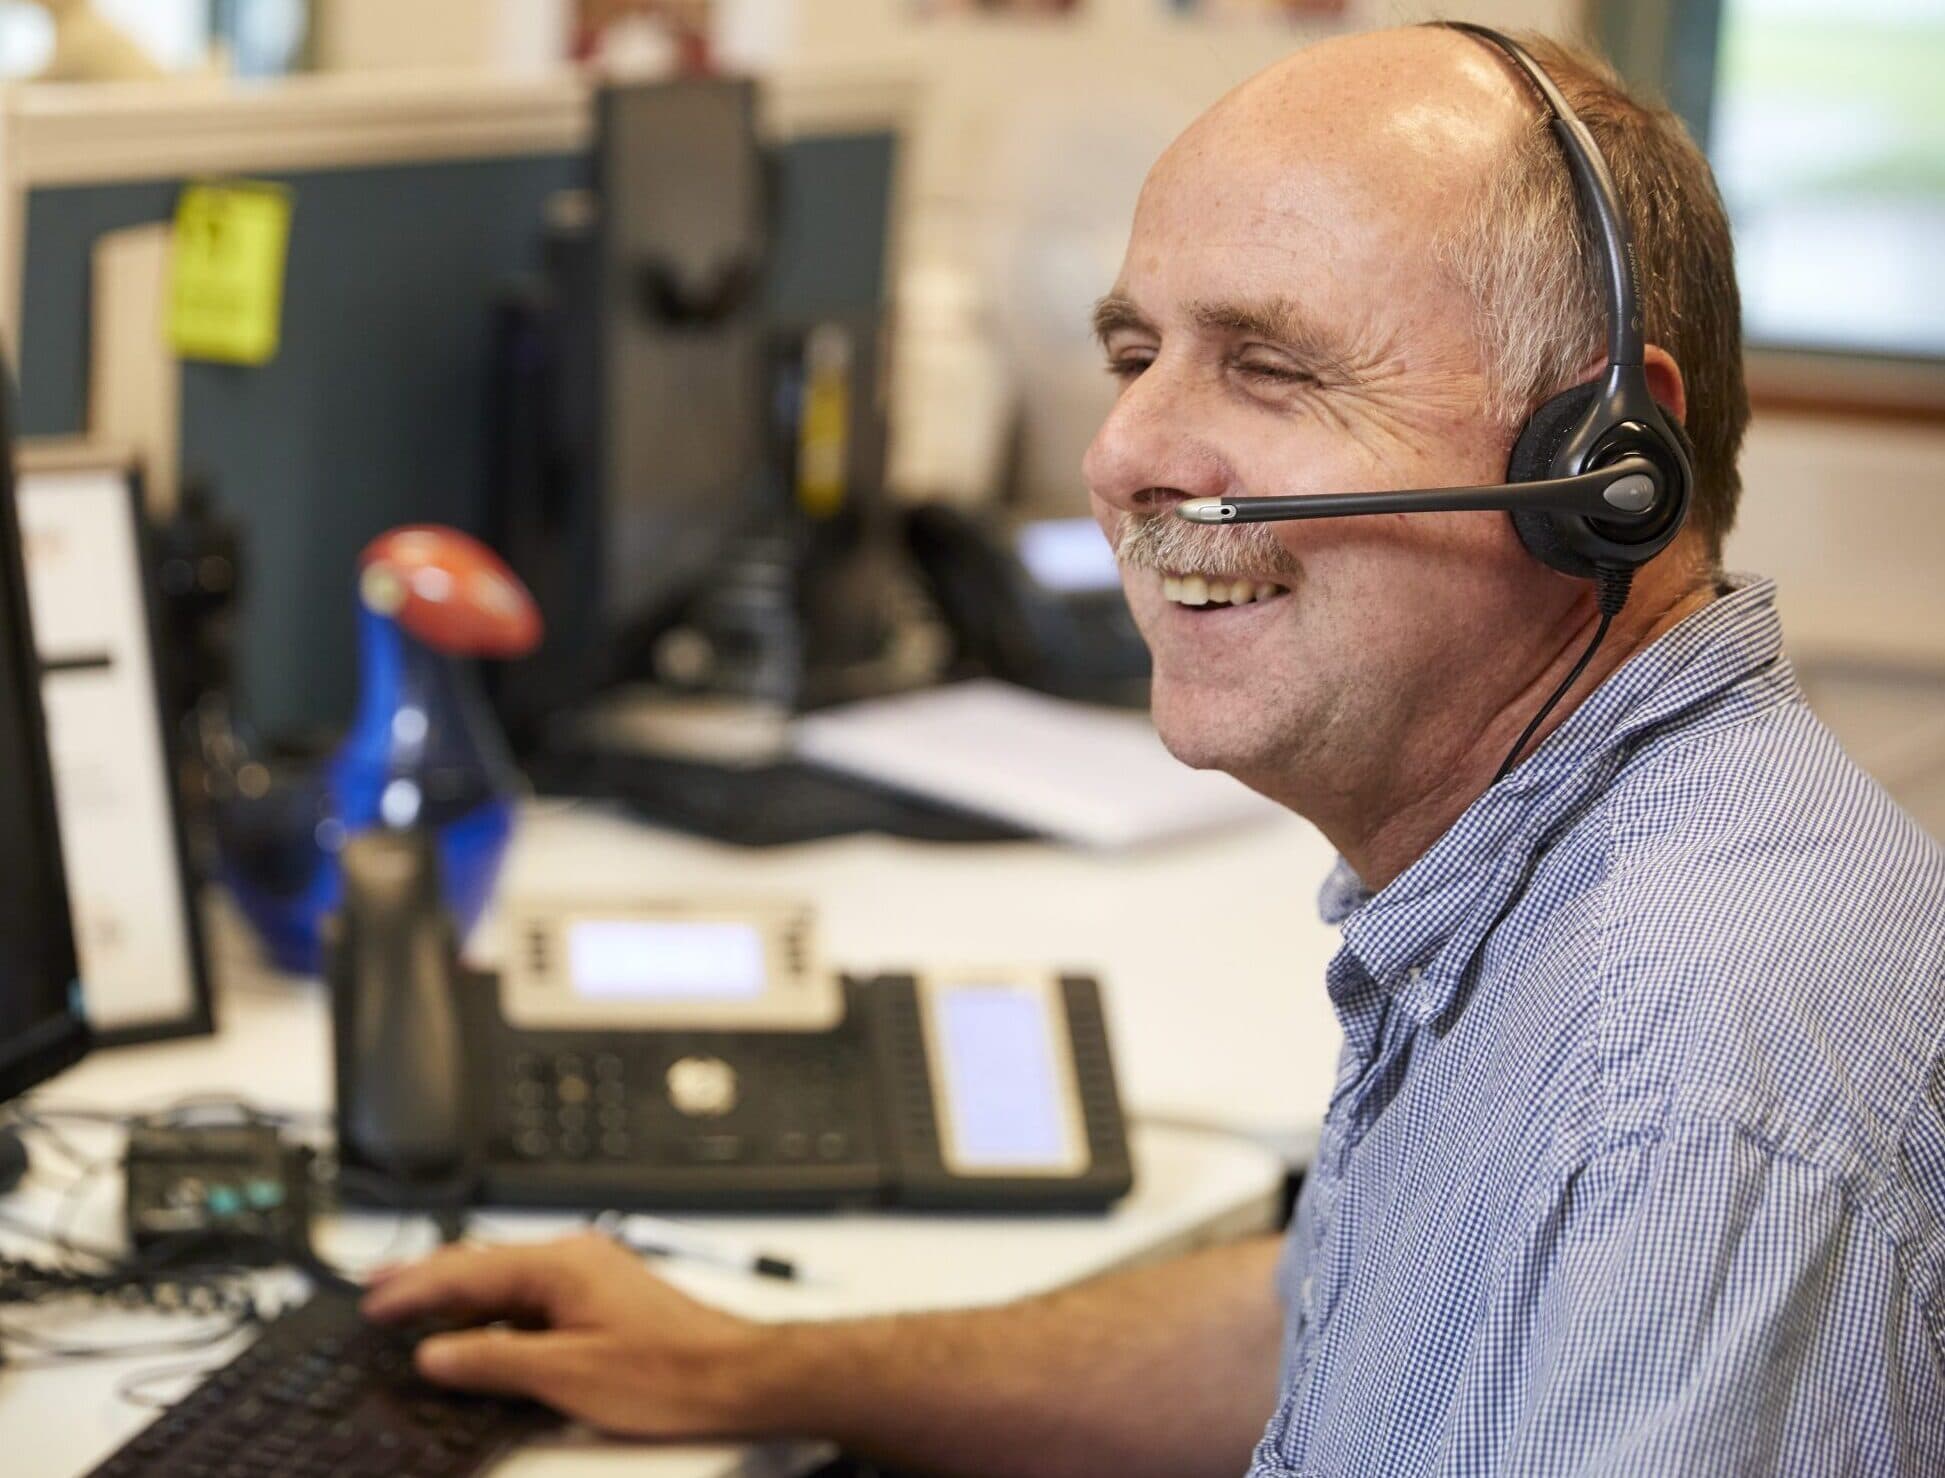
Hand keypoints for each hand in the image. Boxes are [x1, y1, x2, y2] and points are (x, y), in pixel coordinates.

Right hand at [360, 1231, 768, 1436]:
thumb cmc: (670, 1372)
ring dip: (459, 1299)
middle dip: (426, 1282)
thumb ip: (493, 1361)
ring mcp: (589, 1276)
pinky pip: (531, 1298)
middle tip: (376, 1295)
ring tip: (412, 1314)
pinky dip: (494, 1314)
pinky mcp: (601, 1298)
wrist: (735, 1375)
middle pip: (483, 1266)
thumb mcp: (565, 1374)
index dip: (413, 1288)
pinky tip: (477, 1334)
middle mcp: (575, 1258)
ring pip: (506, 1282)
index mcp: (561, 1264)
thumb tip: (437, 1353)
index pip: (466, 1270)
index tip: (372, 1302)